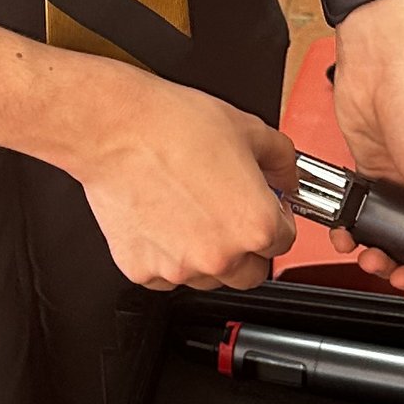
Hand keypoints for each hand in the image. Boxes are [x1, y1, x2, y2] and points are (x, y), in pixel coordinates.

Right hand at [50, 61, 300, 290]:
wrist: (116, 130)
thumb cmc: (173, 126)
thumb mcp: (248, 129)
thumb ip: (282, 160)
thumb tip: (287, 177)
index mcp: (254, 225)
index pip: (284, 242)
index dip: (276, 220)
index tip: (262, 209)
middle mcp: (220, 255)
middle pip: (251, 273)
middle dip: (246, 248)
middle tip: (228, 215)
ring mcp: (179, 268)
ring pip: (208, 277)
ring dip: (207, 255)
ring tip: (190, 212)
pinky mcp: (142, 270)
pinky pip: (166, 276)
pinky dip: (168, 255)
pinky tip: (163, 220)